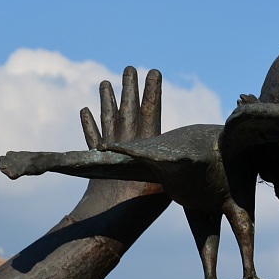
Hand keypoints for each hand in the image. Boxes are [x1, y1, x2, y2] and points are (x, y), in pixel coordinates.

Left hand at [75, 66, 164, 213]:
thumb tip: (194, 160)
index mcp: (148, 140)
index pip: (151, 108)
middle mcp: (127, 139)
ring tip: (104, 82)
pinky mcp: (95, 158)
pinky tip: (84, 110)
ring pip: (108, 117)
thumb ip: (177, 163)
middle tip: (129, 68)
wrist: (116, 210)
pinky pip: (91, 136)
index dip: (152, 90)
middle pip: (128, 107)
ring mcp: (109, 147)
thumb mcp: (170, 177)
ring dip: (106, 99)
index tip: (153, 71)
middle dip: (129, 87)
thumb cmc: (148, 197)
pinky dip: (88, 123)